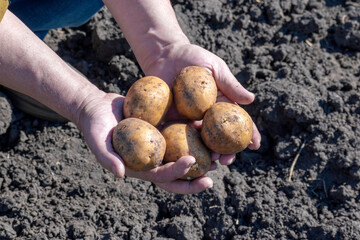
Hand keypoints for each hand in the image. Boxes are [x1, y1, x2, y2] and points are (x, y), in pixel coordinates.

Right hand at [76, 92, 212, 193]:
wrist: (98, 108)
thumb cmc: (95, 127)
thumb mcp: (97, 142)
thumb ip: (107, 158)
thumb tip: (121, 175)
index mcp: (140, 168)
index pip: (162, 177)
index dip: (177, 174)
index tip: (191, 162)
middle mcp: (152, 160)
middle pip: (176, 175)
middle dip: (194, 179)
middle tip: (214, 175)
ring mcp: (158, 147)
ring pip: (182, 156)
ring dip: (200, 158)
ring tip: (218, 155)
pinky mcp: (161, 132)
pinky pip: (179, 136)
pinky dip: (192, 135)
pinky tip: (205, 127)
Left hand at [143, 42, 261, 163]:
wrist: (164, 54)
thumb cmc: (192, 58)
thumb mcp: (214, 68)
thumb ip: (230, 84)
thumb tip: (251, 99)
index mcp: (220, 105)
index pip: (237, 122)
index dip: (248, 134)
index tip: (255, 145)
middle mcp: (206, 116)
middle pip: (219, 138)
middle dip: (226, 152)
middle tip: (227, 161)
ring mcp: (188, 120)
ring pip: (200, 142)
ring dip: (206, 155)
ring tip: (210, 163)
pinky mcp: (171, 120)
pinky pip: (177, 136)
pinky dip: (183, 148)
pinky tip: (186, 157)